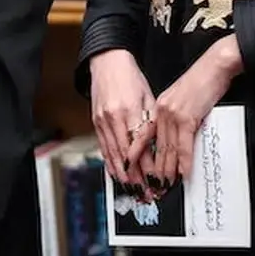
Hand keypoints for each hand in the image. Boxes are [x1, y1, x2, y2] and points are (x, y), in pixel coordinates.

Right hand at [89, 48, 155, 187]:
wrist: (107, 63)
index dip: (148, 164)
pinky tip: (117, 176)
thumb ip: (152, 123)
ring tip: (133, 190)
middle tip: (146, 192)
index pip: (141, 144)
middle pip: (126, 155)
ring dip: (124, 176)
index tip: (156, 178)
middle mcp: (114, 117)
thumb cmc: (130, 78)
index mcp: (131, 109)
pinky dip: (111, 164)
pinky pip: (103, 148)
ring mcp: (102, 121)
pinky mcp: (96, 123)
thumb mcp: (149, 98)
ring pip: (113, 155)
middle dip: (136, 177)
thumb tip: (159, 147)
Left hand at [151, 35, 243, 187]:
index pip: (145, 136)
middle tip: (154, 186)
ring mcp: (173, 114)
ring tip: (167, 185)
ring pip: (168, 149)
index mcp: (158, 107)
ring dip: (168, 170)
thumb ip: (175, 118)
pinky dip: (184, 162)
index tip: (137, 170)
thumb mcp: (181, 100)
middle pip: (155, 146)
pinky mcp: (187, 117)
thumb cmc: (202, 81)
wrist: (215, 66)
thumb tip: (175, 139)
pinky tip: (184, 173)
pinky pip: (184, 145)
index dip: (140, 155)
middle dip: (155, 169)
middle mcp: (161, 111)